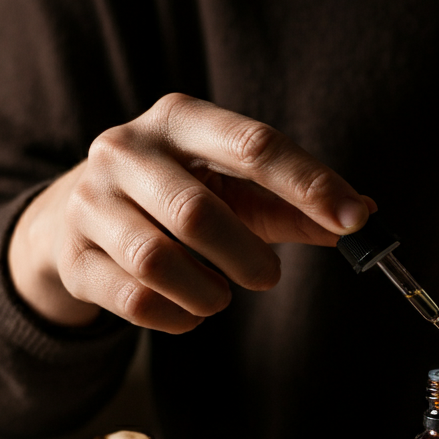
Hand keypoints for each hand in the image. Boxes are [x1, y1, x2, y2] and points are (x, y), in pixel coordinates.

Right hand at [8, 94, 373, 332]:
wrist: (79, 218)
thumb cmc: (181, 196)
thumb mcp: (238, 189)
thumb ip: (297, 206)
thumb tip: (364, 216)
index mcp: (180, 120)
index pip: (253, 145)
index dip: (309, 185)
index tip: (354, 220)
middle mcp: (126, 149)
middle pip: (197, 214)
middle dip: (248, 257)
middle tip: (269, 276)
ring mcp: (90, 202)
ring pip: (159, 264)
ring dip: (209, 292)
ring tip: (220, 293)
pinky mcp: (73, 256)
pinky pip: (136, 302)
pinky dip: (179, 318)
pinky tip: (189, 308)